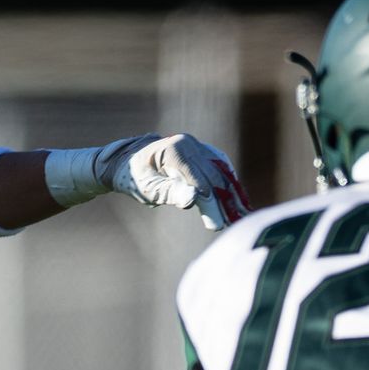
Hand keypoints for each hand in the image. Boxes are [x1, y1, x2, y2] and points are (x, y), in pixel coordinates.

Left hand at [100, 133, 251, 230]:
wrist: (128, 161)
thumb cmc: (135, 178)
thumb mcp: (149, 189)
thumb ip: (171, 193)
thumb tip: (195, 199)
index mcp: (175, 150)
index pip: (199, 180)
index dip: (210, 203)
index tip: (217, 225)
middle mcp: (190, 144)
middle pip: (212, 176)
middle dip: (223, 202)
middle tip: (231, 225)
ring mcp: (197, 146)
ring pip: (220, 172)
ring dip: (232, 194)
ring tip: (240, 215)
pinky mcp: (202, 152)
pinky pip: (220, 168)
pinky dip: (228, 184)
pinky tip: (237, 200)